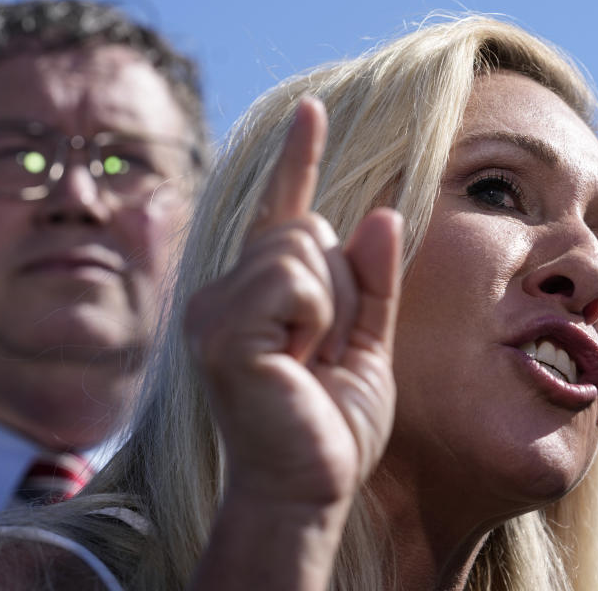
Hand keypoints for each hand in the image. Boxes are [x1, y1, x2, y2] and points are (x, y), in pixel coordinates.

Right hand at [185, 97, 401, 505]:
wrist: (309, 489)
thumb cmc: (332, 424)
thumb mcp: (368, 344)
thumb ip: (372, 282)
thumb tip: (381, 214)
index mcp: (260, 295)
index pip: (285, 212)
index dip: (300, 157)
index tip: (312, 109)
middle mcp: (227, 293)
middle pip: (310, 229)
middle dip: (344, 289)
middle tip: (326, 355)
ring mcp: (216, 309)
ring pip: (304, 248)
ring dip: (333, 308)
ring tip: (311, 362)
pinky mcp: (222, 330)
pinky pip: (295, 280)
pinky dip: (318, 318)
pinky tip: (298, 361)